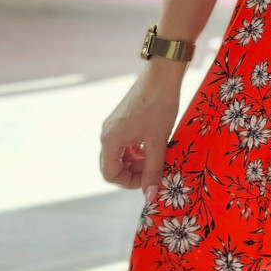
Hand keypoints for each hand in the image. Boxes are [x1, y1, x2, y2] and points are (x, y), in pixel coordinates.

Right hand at [99, 67, 182, 205]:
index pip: (110, 174)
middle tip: (154, 170)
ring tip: (157, 158)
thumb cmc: (160, 106)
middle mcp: (107, 133)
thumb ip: (154, 170)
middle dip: (133, 173)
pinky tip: (154, 146)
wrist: (163, 74)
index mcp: (110, 140)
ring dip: (137, 162)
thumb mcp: (158, 142)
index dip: (129, 182)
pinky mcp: (123, 119)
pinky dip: (137, 150)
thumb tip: (150, 196)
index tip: (148, 180)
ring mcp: (114, 125)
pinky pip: (125, 143)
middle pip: (113, 165)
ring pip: (120, 155)